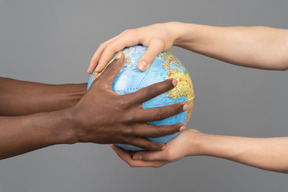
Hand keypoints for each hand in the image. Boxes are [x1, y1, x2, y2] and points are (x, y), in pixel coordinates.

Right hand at [72, 52, 187, 150]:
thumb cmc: (88, 104)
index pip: (149, 92)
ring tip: (182, 125)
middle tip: (185, 105)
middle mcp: (129, 117)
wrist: (78, 125)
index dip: (163, 86)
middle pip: (157, 114)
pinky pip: (143, 144)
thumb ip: (111, 70)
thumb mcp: (99, 84)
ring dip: (169, 129)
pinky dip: (155, 145)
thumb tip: (121, 55)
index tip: (174, 82)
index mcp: (125, 102)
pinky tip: (164, 144)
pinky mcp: (125, 140)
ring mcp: (128, 130)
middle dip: (173, 109)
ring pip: (154, 132)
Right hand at [88, 22, 179, 72]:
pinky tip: (107, 67)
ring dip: (99, 58)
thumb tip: (140, 68)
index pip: (110, 47)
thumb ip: (149, 56)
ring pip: (106, 47)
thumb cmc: (164, 38)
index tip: (97, 71)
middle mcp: (124, 36)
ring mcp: (125, 38)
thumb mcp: (158, 46)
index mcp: (128, 36)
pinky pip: (113, 49)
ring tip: (94, 70)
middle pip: (104, 46)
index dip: (102, 59)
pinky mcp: (127, 42)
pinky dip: (106, 57)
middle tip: (90, 72)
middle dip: (95, 59)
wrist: (167, 31)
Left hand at [111, 129, 204, 166]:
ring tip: (122, 129)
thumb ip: (151, 156)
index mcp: (153, 161)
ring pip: (138, 145)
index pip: (131, 160)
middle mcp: (152, 155)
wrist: (196, 140)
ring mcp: (155, 148)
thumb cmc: (184, 146)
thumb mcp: (168, 153)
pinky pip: (145, 138)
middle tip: (113, 136)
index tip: (113, 144)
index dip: (120, 154)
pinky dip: (139, 133)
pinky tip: (136, 124)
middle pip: (132, 153)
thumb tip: (134, 156)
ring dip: (129, 139)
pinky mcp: (158, 140)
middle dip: (122, 146)